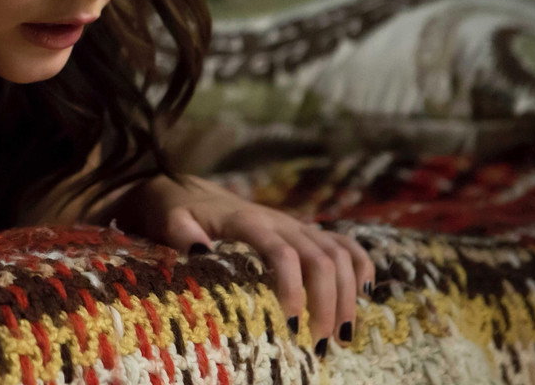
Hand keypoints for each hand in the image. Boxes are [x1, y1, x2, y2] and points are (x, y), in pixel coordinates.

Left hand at [102, 174, 373, 352]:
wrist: (185, 191)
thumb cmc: (176, 211)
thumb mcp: (170, 221)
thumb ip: (182, 235)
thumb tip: (201, 254)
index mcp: (249, 222)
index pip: (282, 252)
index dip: (293, 286)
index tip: (294, 322)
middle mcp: (280, 222)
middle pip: (320, 258)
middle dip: (328, 301)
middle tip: (320, 343)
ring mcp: (296, 226)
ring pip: (338, 254)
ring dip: (348, 293)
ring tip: (343, 335)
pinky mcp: (303, 232)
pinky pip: (344, 244)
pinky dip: (360, 266)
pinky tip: (364, 294)